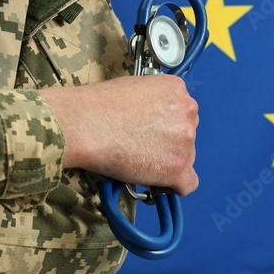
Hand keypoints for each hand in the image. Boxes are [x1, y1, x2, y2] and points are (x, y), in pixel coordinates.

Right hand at [41, 74, 198, 194]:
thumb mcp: (133, 87)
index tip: (150, 133)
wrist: (86, 125)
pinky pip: (188, 184)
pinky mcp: (177, 167)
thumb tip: (150, 122)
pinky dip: (173, 186)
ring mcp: (184, 141)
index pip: (182, 113)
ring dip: (166, 163)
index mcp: (176, 90)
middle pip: (186, 135)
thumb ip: (151, 103)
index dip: (164, 126)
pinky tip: (157, 183)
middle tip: (142, 148)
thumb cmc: (98, 106)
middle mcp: (187, 112)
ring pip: (186, 158)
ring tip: (138, 162)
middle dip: (168, 144)